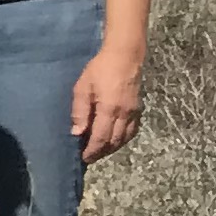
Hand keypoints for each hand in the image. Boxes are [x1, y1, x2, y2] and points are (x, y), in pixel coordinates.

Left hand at [75, 45, 145, 164]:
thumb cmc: (99, 69)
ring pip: (124, 138)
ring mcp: (133, 113)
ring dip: (112, 148)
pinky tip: (114, 140)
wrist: (125, 57)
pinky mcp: (138, 109)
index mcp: (109, 110)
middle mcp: (124, 114)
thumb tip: (77, 133)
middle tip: (89, 157)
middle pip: (114, 141)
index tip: (84, 158)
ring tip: (99, 151)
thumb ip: (80, 111)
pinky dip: (123, 139)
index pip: (101, 138)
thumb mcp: (82, 87)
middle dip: (101, 152)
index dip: (92, 151)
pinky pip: (132, 131)